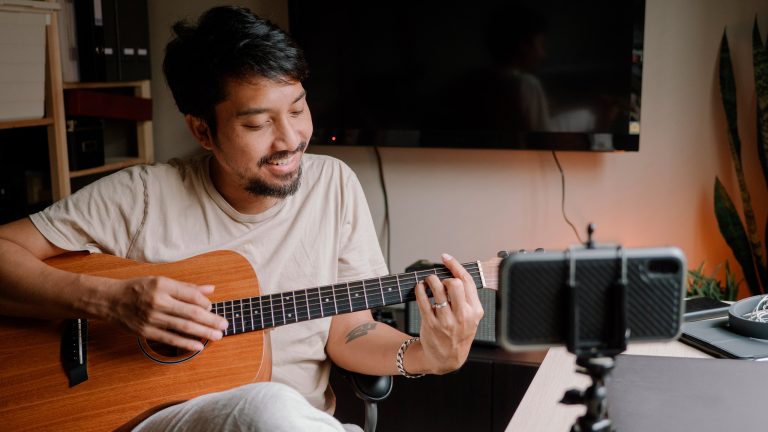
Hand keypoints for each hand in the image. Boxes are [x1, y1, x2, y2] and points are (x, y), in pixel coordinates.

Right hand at [105, 276, 228, 350]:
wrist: (110, 300)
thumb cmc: (138, 288)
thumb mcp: (161, 281)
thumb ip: (187, 287)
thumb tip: (211, 290)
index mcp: (163, 285)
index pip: (191, 295)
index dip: (206, 303)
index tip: (213, 309)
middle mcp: (158, 301)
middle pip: (191, 312)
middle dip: (211, 320)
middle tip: (224, 325)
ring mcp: (152, 318)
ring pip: (183, 326)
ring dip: (203, 332)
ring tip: (217, 336)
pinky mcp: (146, 331)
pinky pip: (170, 339)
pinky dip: (186, 343)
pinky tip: (199, 345)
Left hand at [414, 253, 483, 373]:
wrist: (447, 359)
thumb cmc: (458, 335)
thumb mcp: (472, 319)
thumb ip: (467, 299)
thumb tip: (454, 274)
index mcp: (475, 311)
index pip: (468, 282)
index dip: (456, 266)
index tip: (446, 258)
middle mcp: (463, 316)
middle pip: (455, 284)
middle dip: (445, 277)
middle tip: (439, 280)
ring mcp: (446, 320)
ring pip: (437, 290)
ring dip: (430, 281)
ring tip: (428, 282)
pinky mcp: (431, 324)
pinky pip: (423, 300)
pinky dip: (420, 290)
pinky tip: (420, 288)